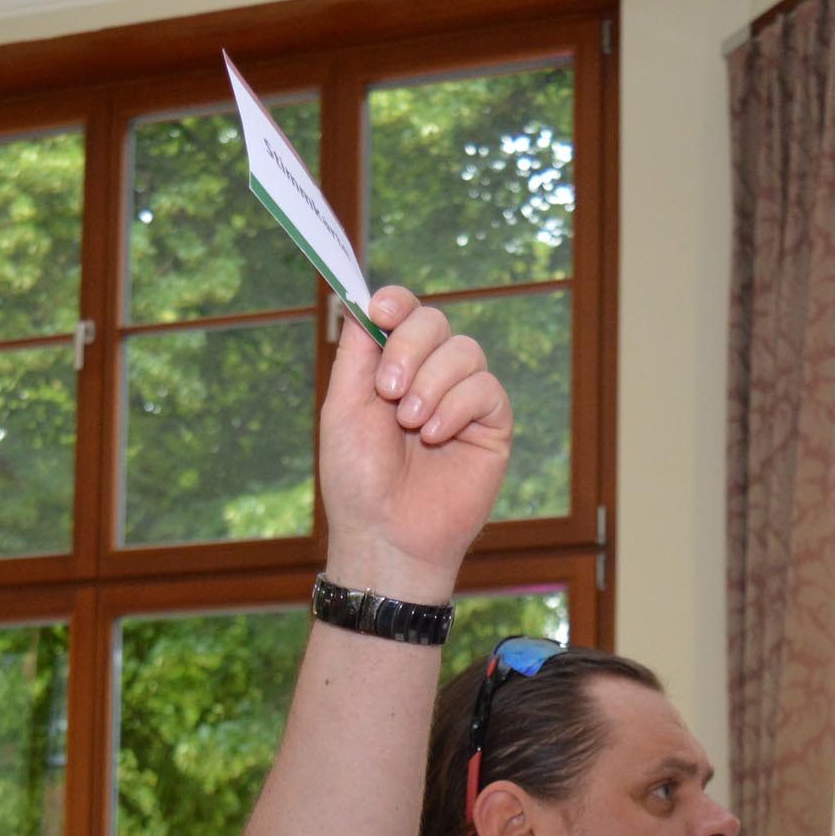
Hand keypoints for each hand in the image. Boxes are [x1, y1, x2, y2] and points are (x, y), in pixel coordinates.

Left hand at [316, 286, 512, 602]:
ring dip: (432, 383)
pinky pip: (485, 388)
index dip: (396, 302)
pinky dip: (456, 406)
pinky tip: (436, 437)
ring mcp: (462, 399)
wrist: (386, 535)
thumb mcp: (343, 408)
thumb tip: (363, 300)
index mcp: (389, 369)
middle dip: (409, 347)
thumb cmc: (357, 481)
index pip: (403, 313)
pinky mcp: (491, 424)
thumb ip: (357, 352)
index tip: (381, 311)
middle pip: (434, 321)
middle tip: (389, 390)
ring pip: (464, 350)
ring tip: (411, 425)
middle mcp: (428, 377)